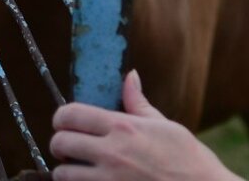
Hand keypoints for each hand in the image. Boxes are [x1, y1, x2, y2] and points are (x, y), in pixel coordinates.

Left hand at [50, 70, 243, 180]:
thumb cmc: (188, 159)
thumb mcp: (166, 126)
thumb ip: (138, 103)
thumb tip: (130, 76)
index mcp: (124, 127)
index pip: (71, 114)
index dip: (62, 117)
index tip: (66, 121)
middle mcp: (112, 153)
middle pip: (59, 142)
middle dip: (60, 143)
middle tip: (72, 147)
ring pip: (61, 174)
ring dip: (66, 170)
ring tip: (79, 168)